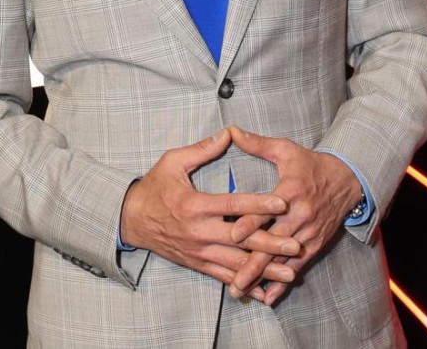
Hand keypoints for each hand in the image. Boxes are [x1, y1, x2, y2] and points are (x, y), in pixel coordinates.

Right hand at [120, 128, 300, 300]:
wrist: (130, 219)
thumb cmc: (153, 186)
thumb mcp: (172, 161)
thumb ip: (202, 149)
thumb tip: (228, 134)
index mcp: (195, 205)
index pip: (234, 205)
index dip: (259, 204)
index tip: (282, 203)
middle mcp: (199, 232)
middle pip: (241, 241)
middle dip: (270, 244)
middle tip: (296, 246)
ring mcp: (199, 251)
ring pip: (236, 264)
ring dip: (264, 270)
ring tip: (290, 273)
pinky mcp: (197, 263)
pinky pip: (224, 277)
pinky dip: (245, 285)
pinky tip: (264, 292)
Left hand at [226, 127, 361, 304]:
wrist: (346, 180)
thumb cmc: (310, 164)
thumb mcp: (285, 150)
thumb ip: (257, 144)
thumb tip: (231, 131)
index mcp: (290, 192)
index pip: (266, 210)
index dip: (250, 224)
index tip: (232, 235)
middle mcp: (299, 216)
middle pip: (273, 243)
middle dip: (252, 264)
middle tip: (233, 280)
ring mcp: (308, 233)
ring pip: (282, 260)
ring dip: (263, 277)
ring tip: (242, 291)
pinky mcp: (314, 244)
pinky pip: (297, 266)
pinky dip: (283, 281)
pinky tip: (268, 297)